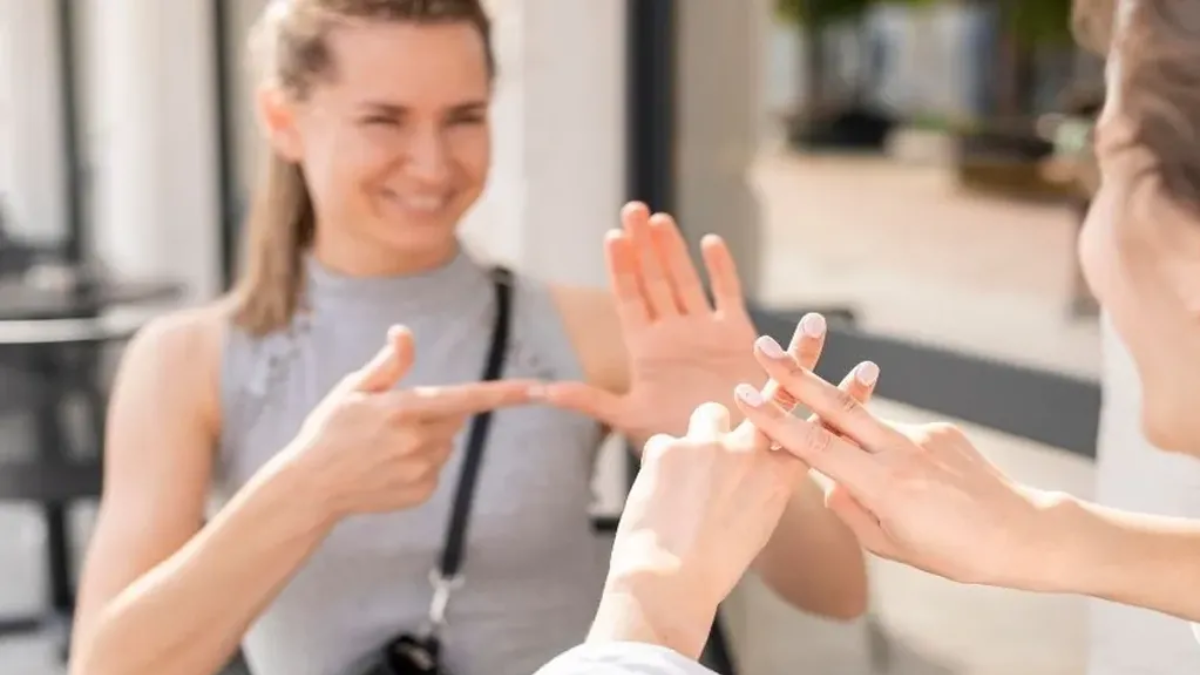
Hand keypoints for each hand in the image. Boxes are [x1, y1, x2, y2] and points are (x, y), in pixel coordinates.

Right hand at [281, 326, 540, 520]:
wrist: (310, 486)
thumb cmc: (330, 430)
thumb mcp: (353, 389)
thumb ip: (388, 364)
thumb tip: (404, 332)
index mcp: (402, 409)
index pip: (465, 398)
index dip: (505, 394)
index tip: (538, 390)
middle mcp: (417, 441)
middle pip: (455, 417)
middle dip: (436, 411)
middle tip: (395, 419)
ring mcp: (421, 470)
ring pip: (446, 443)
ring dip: (428, 438)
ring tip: (385, 446)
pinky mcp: (422, 492)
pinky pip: (436, 469)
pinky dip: (421, 463)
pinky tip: (388, 466)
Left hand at [541, 202, 761, 440]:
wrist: (728, 452)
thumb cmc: (677, 439)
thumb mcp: (628, 418)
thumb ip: (589, 401)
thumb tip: (542, 391)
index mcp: (645, 348)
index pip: (629, 298)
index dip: (620, 267)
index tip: (612, 236)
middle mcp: (673, 333)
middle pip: (654, 280)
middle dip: (643, 245)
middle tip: (632, 209)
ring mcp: (704, 331)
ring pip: (686, 281)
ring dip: (673, 251)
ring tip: (659, 219)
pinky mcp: (737, 335)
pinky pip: (728, 295)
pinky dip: (721, 270)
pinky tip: (710, 242)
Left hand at [591, 327, 876, 656]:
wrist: (667, 584)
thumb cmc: (709, 566)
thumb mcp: (752, 526)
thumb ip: (756, 487)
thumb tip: (744, 466)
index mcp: (779, 481)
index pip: (817, 429)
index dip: (840, 399)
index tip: (865, 372)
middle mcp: (752, 454)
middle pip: (777, 395)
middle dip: (794, 359)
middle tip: (815, 325)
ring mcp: (711, 445)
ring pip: (710, 417)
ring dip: (700, 439)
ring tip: (686, 484)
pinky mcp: (670, 444)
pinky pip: (664, 444)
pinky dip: (661, 468)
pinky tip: (658, 499)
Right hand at [734, 335, 1064, 590]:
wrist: (1025, 533)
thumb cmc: (957, 553)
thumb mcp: (892, 546)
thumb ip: (851, 512)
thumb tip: (829, 484)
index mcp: (881, 484)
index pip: (815, 446)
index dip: (776, 421)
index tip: (746, 396)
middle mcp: (899, 451)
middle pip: (834, 405)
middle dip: (795, 374)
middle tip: (763, 346)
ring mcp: (922, 435)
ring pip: (869, 428)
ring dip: (851, 439)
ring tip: (888, 486)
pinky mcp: (942, 430)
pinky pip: (901, 441)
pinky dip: (895, 460)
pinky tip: (926, 493)